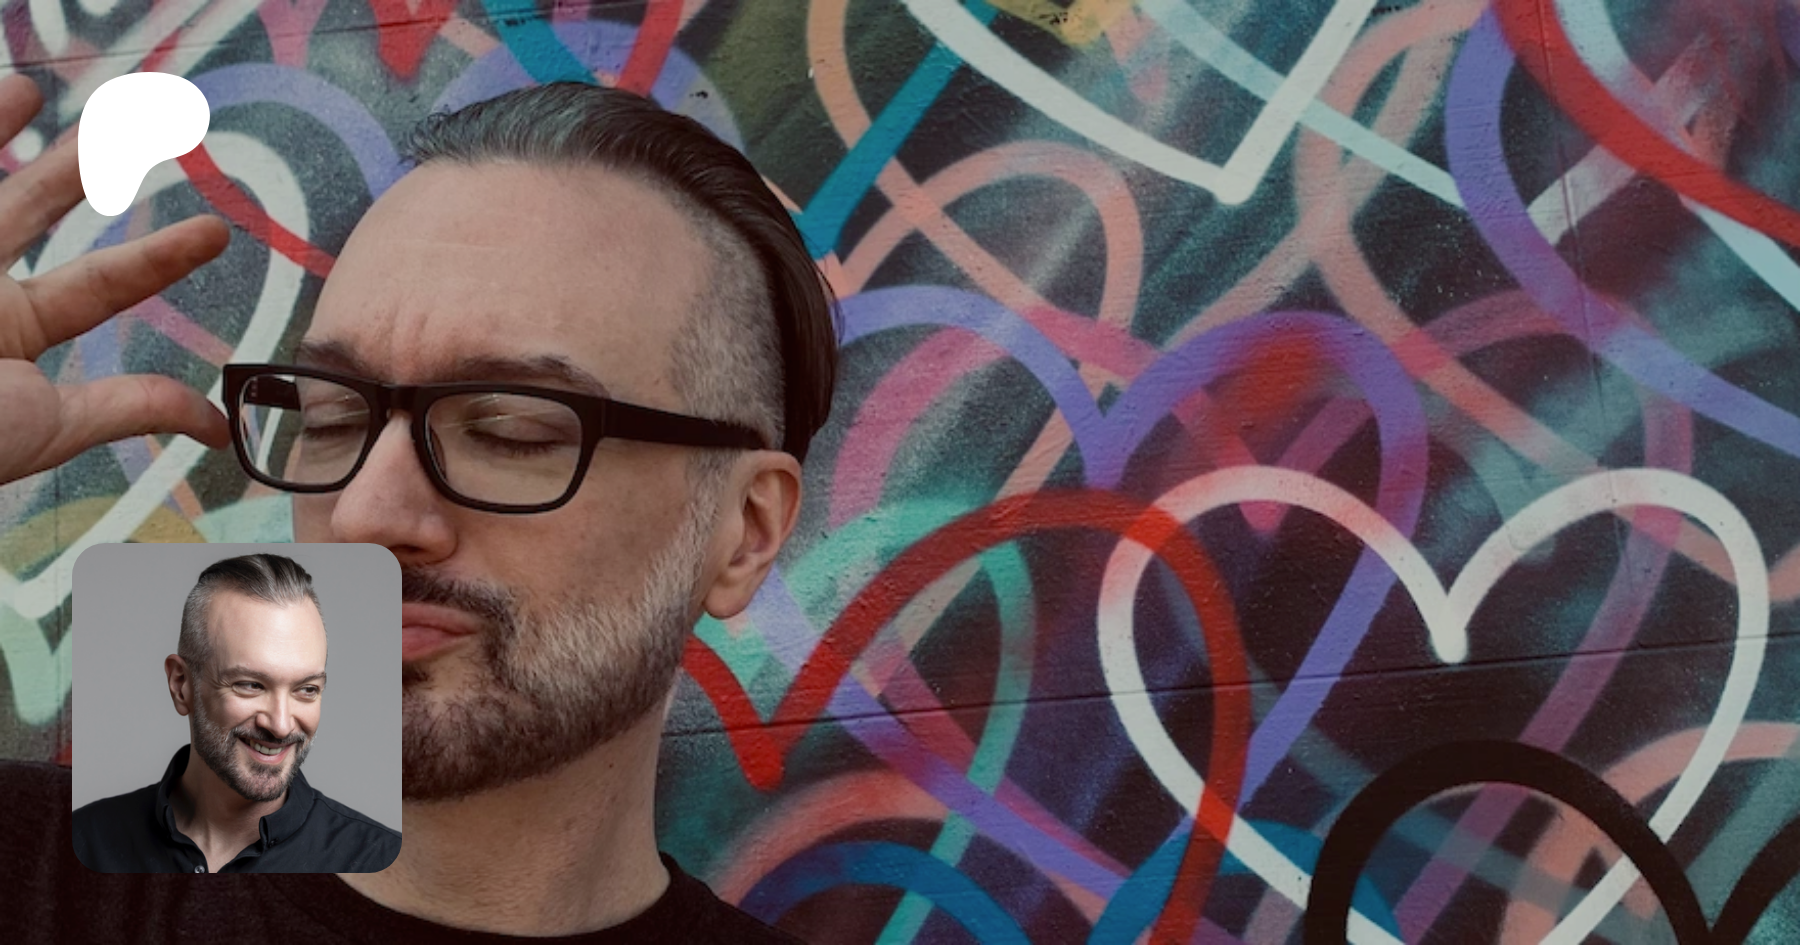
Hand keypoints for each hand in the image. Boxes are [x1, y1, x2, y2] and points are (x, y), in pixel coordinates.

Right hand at [0, 72, 229, 487]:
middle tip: (129, 128)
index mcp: (13, 332)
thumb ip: (127, 408)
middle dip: (72, 171)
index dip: (159, 257)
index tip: (216, 233)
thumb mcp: (51, 423)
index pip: (102, 283)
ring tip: (28, 92)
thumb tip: (218, 429)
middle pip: (30, 209)